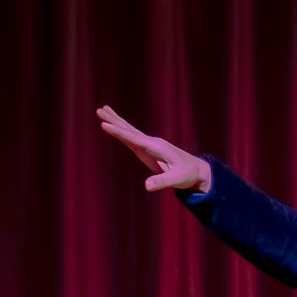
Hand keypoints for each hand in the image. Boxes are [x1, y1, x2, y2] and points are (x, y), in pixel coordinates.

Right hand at [97, 104, 212, 193]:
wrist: (197, 171)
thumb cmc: (189, 175)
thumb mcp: (177, 180)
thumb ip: (162, 182)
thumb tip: (147, 186)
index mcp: (157, 147)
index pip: (134, 138)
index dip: (119, 132)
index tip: (104, 125)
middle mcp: (152, 142)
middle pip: (129, 129)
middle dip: (114, 120)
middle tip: (99, 110)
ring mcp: (149, 145)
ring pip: (129, 131)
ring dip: (116, 122)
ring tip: (102, 110)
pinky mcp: (148, 150)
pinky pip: (131, 138)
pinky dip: (121, 131)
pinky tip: (113, 126)